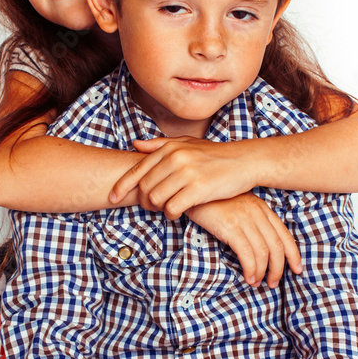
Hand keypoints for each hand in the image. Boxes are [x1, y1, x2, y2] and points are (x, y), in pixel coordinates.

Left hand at [110, 137, 253, 218]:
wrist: (244, 161)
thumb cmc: (214, 155)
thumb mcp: (187, 144)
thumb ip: (160, 145)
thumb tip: (135, 144)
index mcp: (170, 148)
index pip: (137, 170)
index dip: (122, 186)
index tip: (112, 197)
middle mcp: (175, 158)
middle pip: (145, 188)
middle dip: (144, 201)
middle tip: (152, 207)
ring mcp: (186, 173)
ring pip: (156, 200)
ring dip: (158, 209)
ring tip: (166, 209)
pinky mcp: (198, 189)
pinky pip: (172, 208)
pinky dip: (171, 215)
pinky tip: (177, 213)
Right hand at [186, 193, 301, 286]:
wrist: (191, 190)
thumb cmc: (212, 202)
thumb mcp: (238, 207)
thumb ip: (251, 221)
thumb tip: (259, 247)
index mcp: (262, 208)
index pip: (285, 234)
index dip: (294, 254)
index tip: (297, 268)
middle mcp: (257, 213)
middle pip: (277, 246)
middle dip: (278, 269)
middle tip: (273, 283)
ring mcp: (244, 219)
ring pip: (263, 252)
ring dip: (262, 272)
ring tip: (256, 283)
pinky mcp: (230, 226)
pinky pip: (247, 253)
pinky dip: (251, 269)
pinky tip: (248, 277)